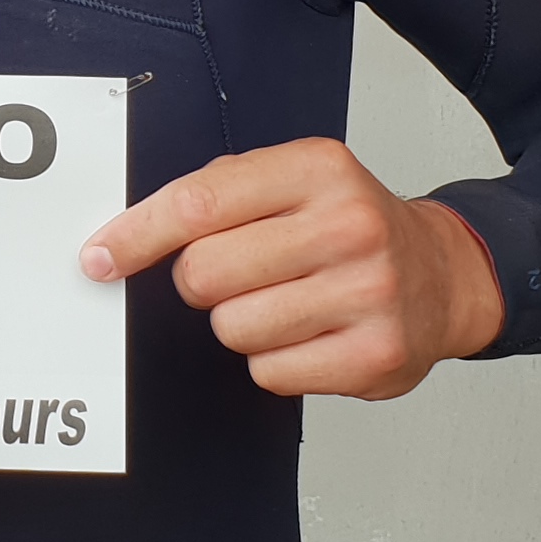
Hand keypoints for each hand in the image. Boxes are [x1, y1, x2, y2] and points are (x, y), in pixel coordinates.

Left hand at [79, 136, 500, 399]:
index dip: (135, 236)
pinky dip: (274, 361)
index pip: (199, 203)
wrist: (441, 274)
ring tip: (287, 302)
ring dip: (241, 324)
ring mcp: (369, 292)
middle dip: (202, 282)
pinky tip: (311, 333)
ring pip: (232, 328)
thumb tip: (117, 241)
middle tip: (242, 274)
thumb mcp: (293, 181)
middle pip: (204, 274)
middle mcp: (350, 225)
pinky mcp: (376, 354)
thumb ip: (215, 194)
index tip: (99, 258)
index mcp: (319, 169)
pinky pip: (269, 372)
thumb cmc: (347, 226)